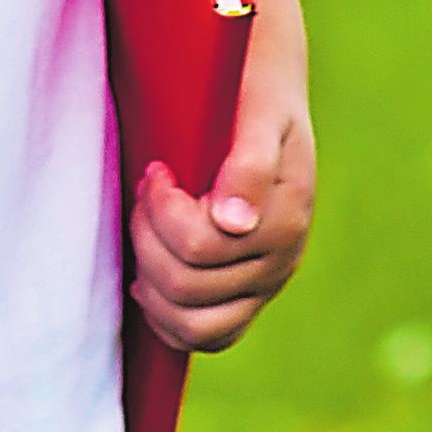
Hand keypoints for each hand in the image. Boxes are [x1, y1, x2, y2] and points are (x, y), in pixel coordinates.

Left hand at [129, 50, 312, 352]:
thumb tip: (234, 224)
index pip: (197, 246)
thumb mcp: (261, 109)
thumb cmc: (258, 93)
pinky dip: (168, 319)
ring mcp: (267, 284)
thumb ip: (250, 163)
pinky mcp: (250, 296)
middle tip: (146, 191)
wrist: (272, 97)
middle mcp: (282, 260)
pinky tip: (149, 280)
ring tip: (146, 232)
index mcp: (285, 218)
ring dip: (151, 281)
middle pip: (186, 286)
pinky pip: (207, 337)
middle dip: (147, 236)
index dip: (159, 210)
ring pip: (193, 326)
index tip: (156, 170)